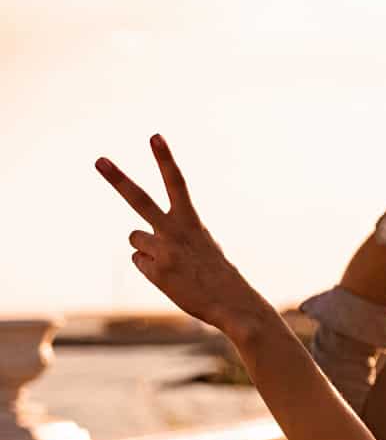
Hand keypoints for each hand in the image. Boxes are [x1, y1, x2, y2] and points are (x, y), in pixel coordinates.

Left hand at [95, 136, 274, 339]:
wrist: (232, 303)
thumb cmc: (217, 272)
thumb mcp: (203, 244)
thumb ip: (172, 235)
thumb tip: (136, 244)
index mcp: (191, 221)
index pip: (177, 183)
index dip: (165, 159)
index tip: (154, 136)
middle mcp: (174, 232)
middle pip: (139, 200)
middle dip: (118, 179)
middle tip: (98, 160)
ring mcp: (162, 251)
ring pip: (135, 238)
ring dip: (147, 248)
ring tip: (172, 262)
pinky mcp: (154, 271)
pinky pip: (139, 261)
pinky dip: (151, 268)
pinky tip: (171, 276)